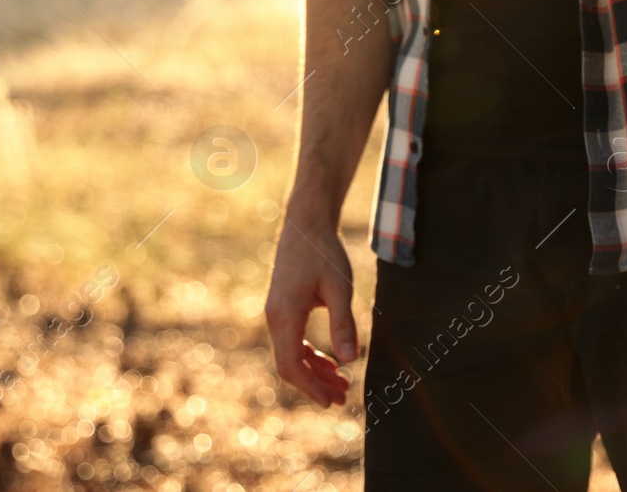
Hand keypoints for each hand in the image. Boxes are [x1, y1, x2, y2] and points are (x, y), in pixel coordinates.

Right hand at [264, 216, 359, 406]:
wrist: (306, 224)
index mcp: (285, 316)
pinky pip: (292, 341)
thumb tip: (351, 359)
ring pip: (291, 354)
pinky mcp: (283, 308)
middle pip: (289, 365)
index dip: (310, 387)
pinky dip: (309, 355)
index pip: (292, 365)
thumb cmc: (324, 252)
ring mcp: (276, 313)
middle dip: (314, 385)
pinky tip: (329, 360)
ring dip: (313, 372)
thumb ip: (343, 323)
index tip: (330, 402)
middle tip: (342, 398)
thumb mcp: (340, 287)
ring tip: (341, 383)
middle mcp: (275, 318)